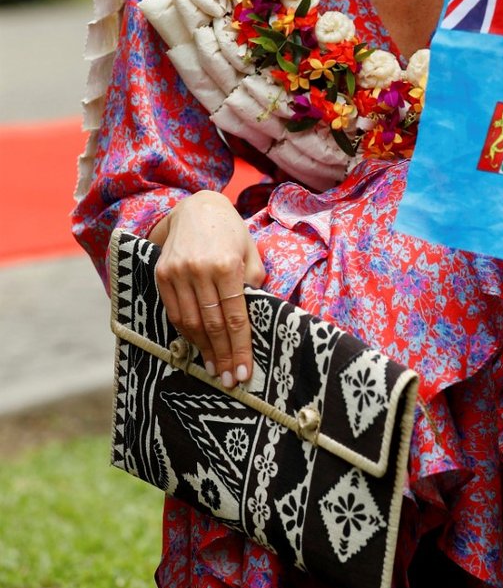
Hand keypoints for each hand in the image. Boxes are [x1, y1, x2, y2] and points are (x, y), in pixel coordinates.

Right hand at [149, 192, 265, 386]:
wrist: (196, 207)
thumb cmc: (230, 232)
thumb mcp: (251, 251)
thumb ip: (255, 282)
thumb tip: (257, 316)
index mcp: (226, 265)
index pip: (235, 317)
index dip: (239, 347)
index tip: (243, 372)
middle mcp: (199, 270)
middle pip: (212, 325)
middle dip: (222, 356)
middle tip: (229, 380)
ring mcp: (177, 273)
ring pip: (190, 323)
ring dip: (203, 350)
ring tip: (214, 369)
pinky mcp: (161, 274)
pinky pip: (174, 312)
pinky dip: (185, 333)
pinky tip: (197, 346)